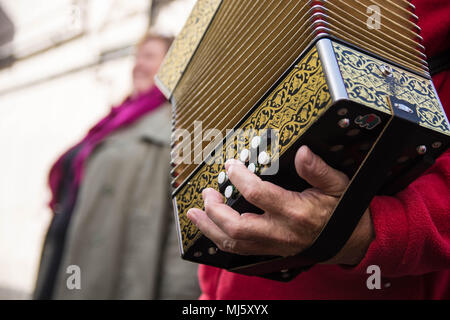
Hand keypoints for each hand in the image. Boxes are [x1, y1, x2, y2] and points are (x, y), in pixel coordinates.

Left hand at [187, 146, 374, 264]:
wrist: (348, 241)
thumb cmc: (341, 210)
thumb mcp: (337, 185)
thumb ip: (318, 169)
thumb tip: (302, 152)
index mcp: (295, 212)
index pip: (257, 195)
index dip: (239, 178)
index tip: (230, 165)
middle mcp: (280, 232)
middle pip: (236, 226)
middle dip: (215, 209)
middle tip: (206, 192)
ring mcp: (273, 244)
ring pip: (233, 243)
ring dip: (209, 228)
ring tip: (194, 213)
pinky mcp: (269, 250)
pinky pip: (238, 249)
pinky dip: (219, 239)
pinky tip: (208, 228)